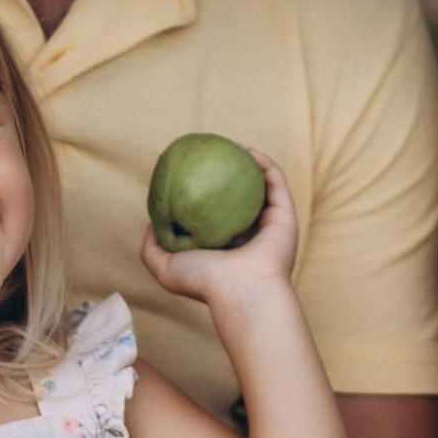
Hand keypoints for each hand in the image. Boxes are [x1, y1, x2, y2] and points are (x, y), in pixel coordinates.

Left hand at [141, 153, 299, 307]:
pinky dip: (264, 164)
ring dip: (249, 164)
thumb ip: (152, 247)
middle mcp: (250, 235)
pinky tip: (246, 150)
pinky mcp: (285, 216)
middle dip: (228, 175)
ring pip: (261, 187)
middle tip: (211, 155)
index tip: (189, 172)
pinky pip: (276, 183)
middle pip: (240, 199)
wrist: (241, 291)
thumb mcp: (165, 266)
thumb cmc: (203, 281)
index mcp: (226, 247)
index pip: (216, 215)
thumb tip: (152, 221)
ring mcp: (269, 225)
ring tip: (230, 146)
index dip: (204, 192)